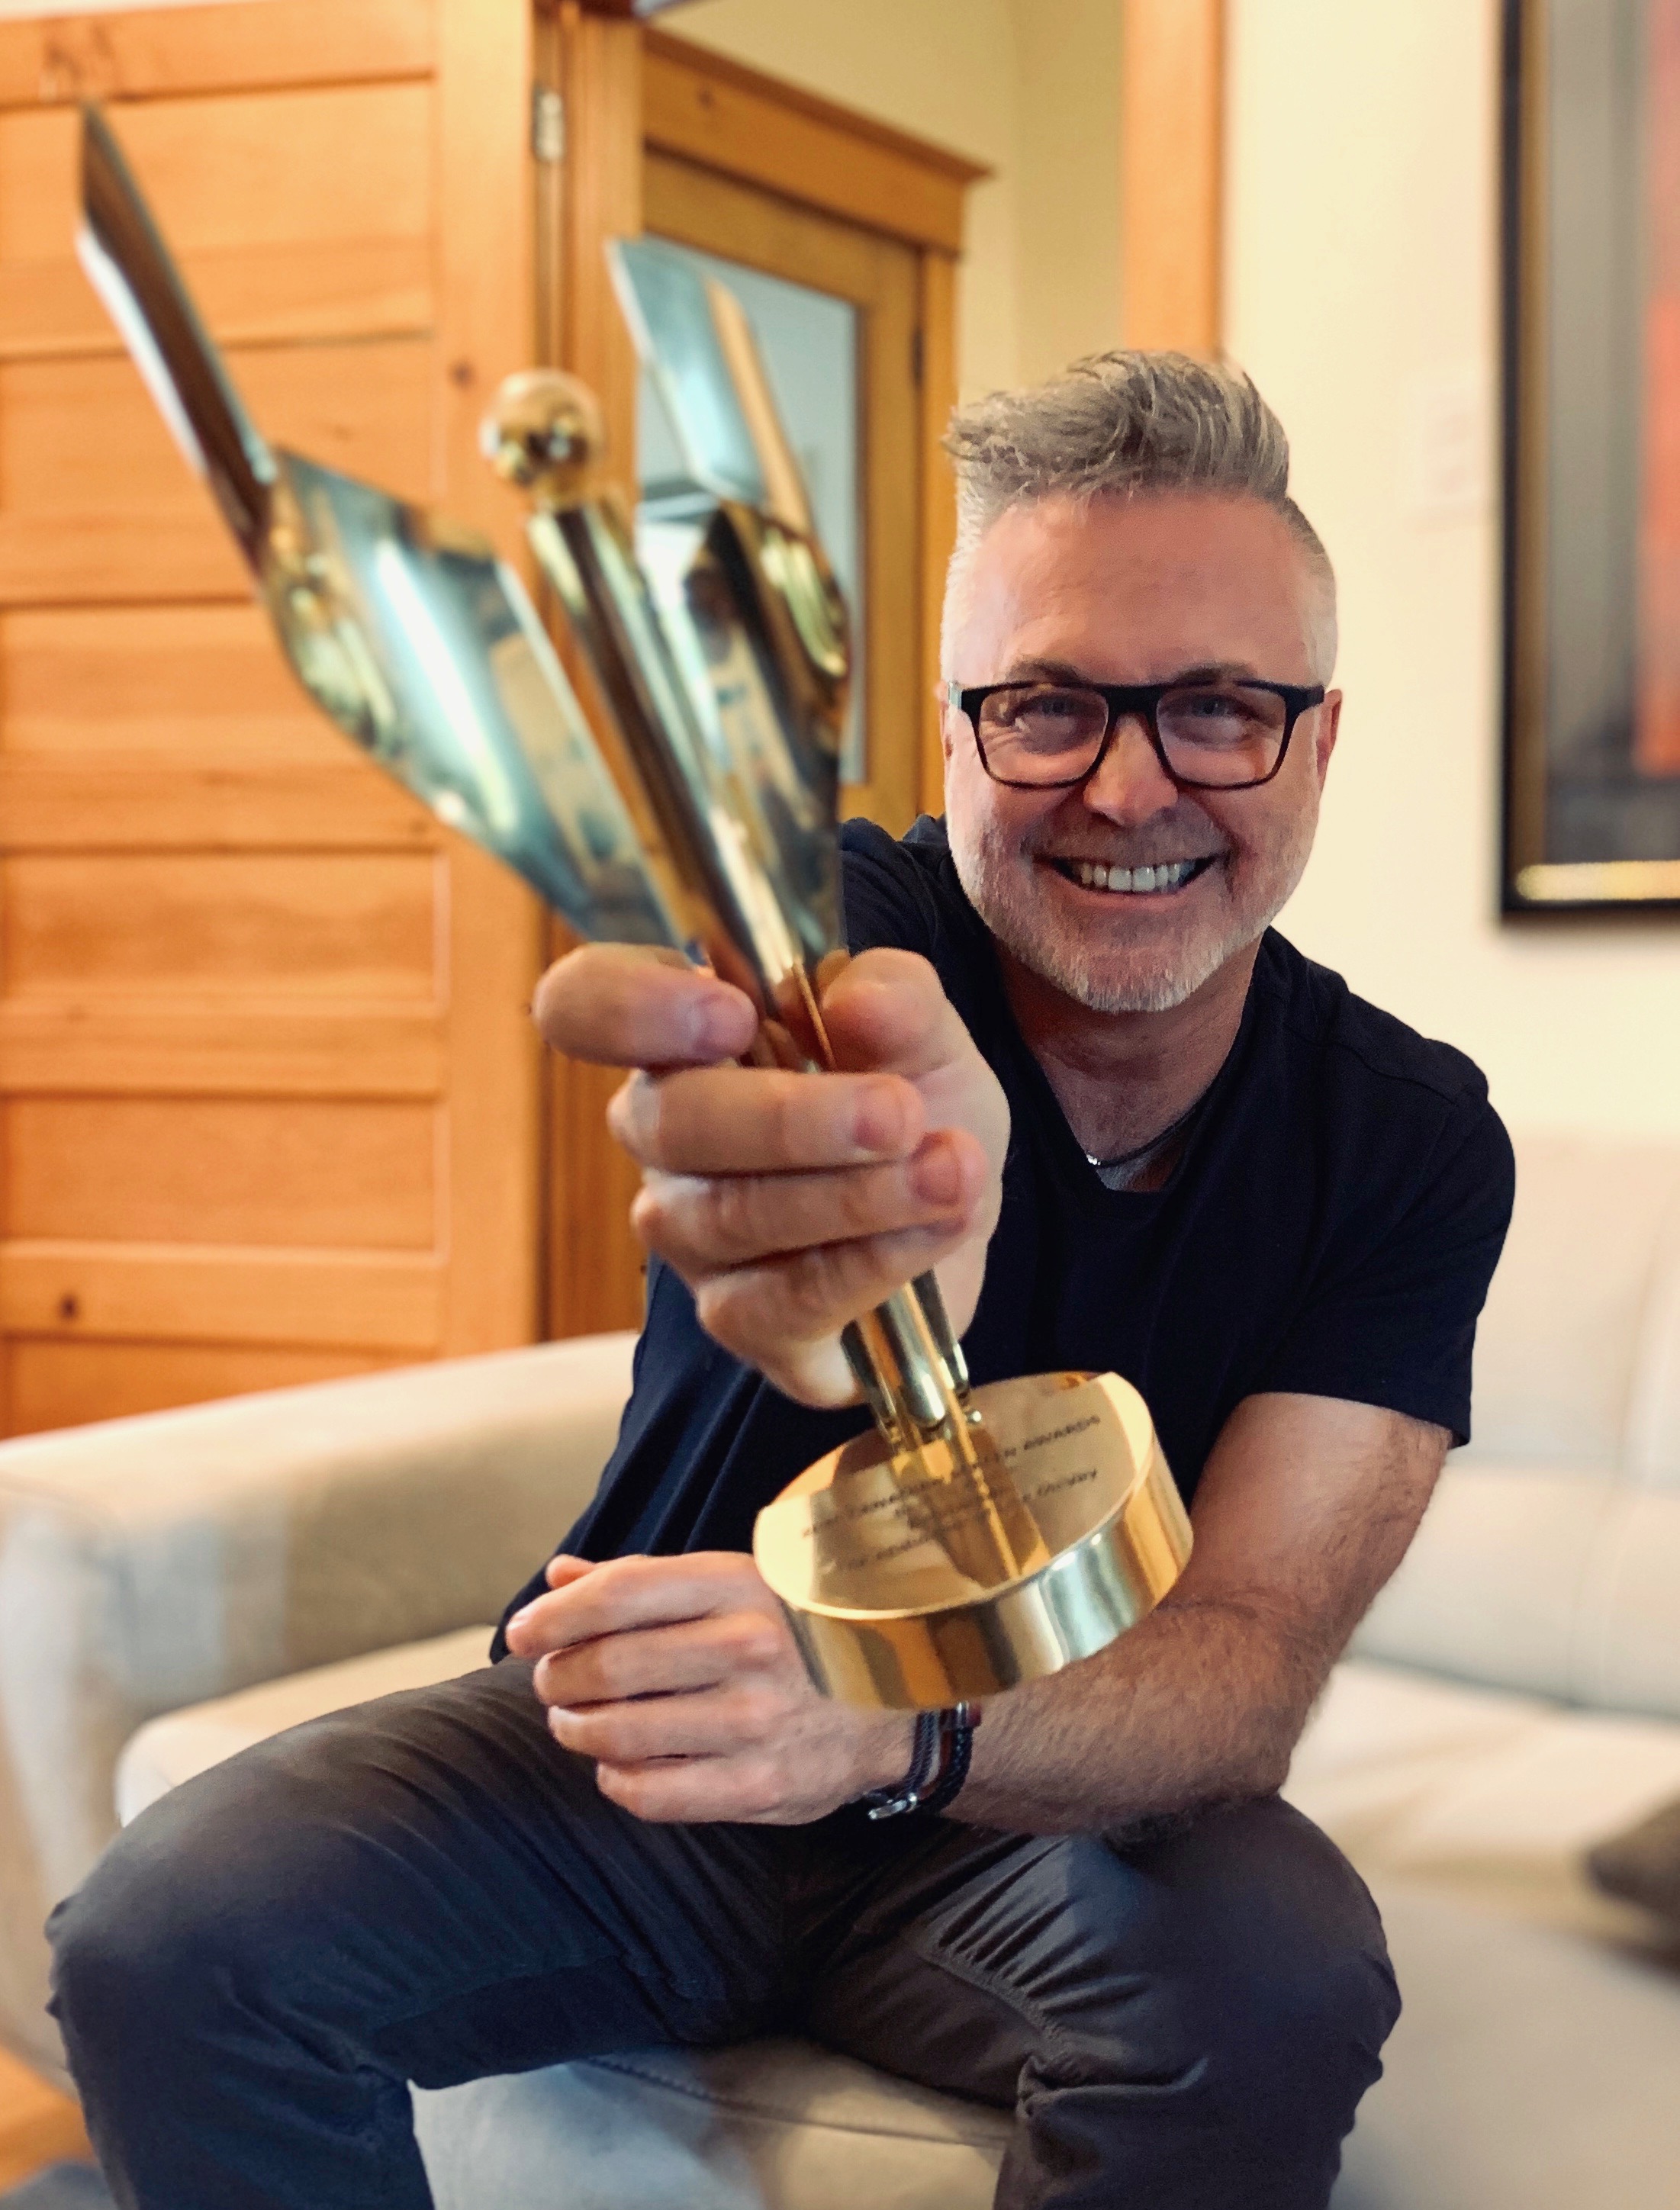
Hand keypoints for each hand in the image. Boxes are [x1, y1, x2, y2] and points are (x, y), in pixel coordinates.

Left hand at [504, 1552, 911, 1823]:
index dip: (554, 1616)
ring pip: (618, 1735)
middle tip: (552, 1681)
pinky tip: (617, 1764)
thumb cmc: (796, 1634)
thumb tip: (557, 1578)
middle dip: (559, 1677)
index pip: (620, 1593)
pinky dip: (615, 1780)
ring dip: (577, 1730)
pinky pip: (650, 1794)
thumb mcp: (734, 1585)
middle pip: (608, 1666)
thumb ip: (645, 1581)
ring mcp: (757, 1722)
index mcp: (741, 1584)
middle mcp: (751, 1648)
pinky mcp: (761, 1786)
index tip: (523, 1632)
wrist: (897, 1706)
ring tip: (575, 1721)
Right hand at [532, 944, 1008, 1404]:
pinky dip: (872, 1263)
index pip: (585, 1005)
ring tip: (949, 1169)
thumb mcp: (927, 1028)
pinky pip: (781, 1303)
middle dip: (791, 1120)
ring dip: (854, 1195)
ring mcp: (689, 1232)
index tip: (731, 1014)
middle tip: (898, 1112)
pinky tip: (937, 1227)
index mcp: (682, 1033)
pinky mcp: (739, 1318)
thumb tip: (855, 999)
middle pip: (668, 1123)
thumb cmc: (911, 1093)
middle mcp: (662, 1131)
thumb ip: (898, 997)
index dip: (631, 1008)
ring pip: (730, 1217)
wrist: (955, 1202)